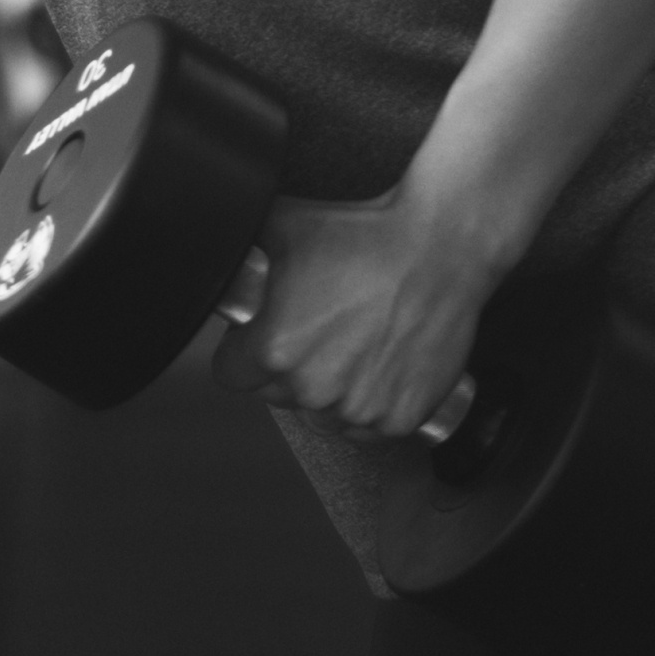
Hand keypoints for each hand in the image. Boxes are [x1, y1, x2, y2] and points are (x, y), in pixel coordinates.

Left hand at [211, 190, 495, 437]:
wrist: (437, 248)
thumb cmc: (365, 236)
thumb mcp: (283, 227)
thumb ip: (242, 249)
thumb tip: (217, 249)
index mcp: (276, 350)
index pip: (231, 374)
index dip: (242, 351)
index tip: (258, 338)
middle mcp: (314, 388)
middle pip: (276, 394)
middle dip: (286, 369)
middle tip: (313, 333)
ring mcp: (359, 409)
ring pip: (322, 415)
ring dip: (328, 392)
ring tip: (348, 347)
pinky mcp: (399, 418)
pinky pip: (367, 428)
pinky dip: (369, 406)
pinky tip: (377, 366)